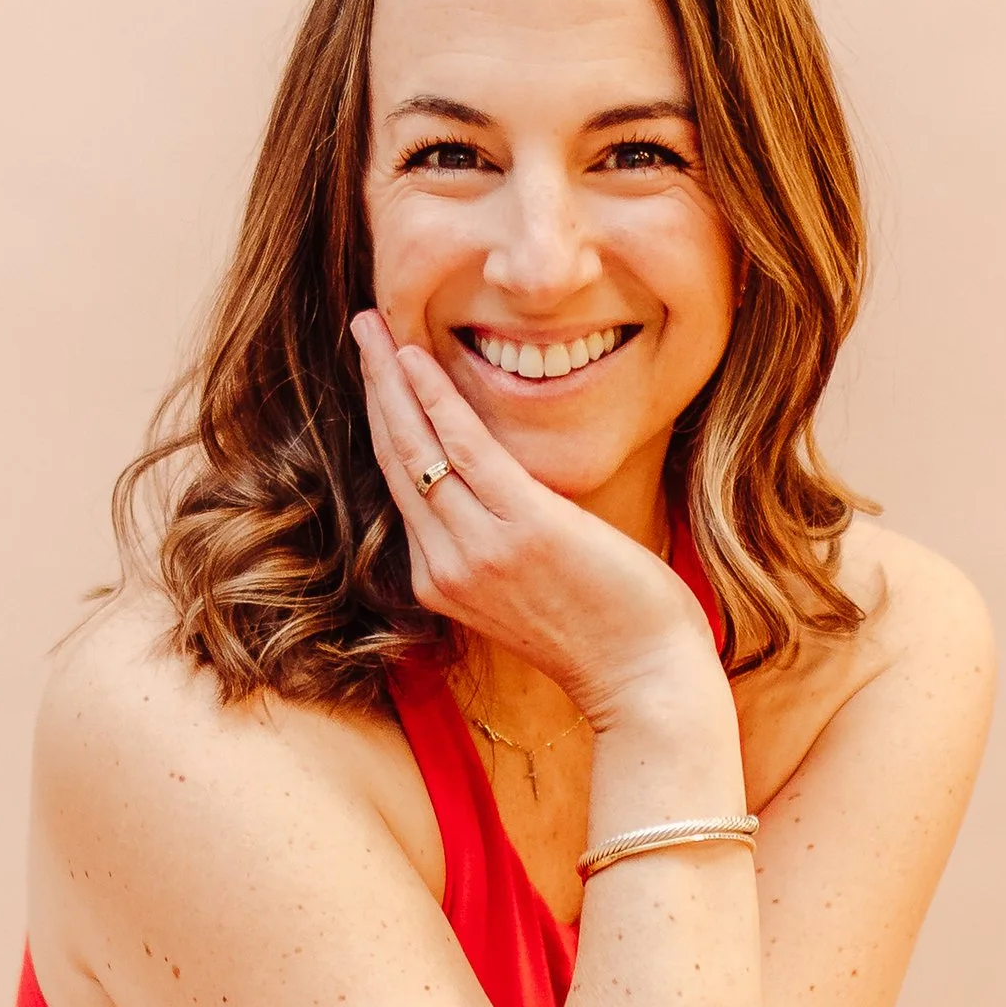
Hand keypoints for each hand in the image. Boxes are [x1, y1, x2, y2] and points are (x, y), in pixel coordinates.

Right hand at [352, 312, 715, 726]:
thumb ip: (499, 543)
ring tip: (374, 325)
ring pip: (415, 448)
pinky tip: (417, 358)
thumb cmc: (605, 633)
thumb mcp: (531, 590)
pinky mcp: (522, 530)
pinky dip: (436, 400)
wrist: (643, 681)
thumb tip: (500, 489)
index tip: (377, 368)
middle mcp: (446, 568)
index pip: (402, 485)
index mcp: (443, 582)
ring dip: (391, 378)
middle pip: (394, 459)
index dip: (386, 420)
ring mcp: (478, 552)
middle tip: (361, 327)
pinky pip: (464, 450)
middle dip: (373, 387)